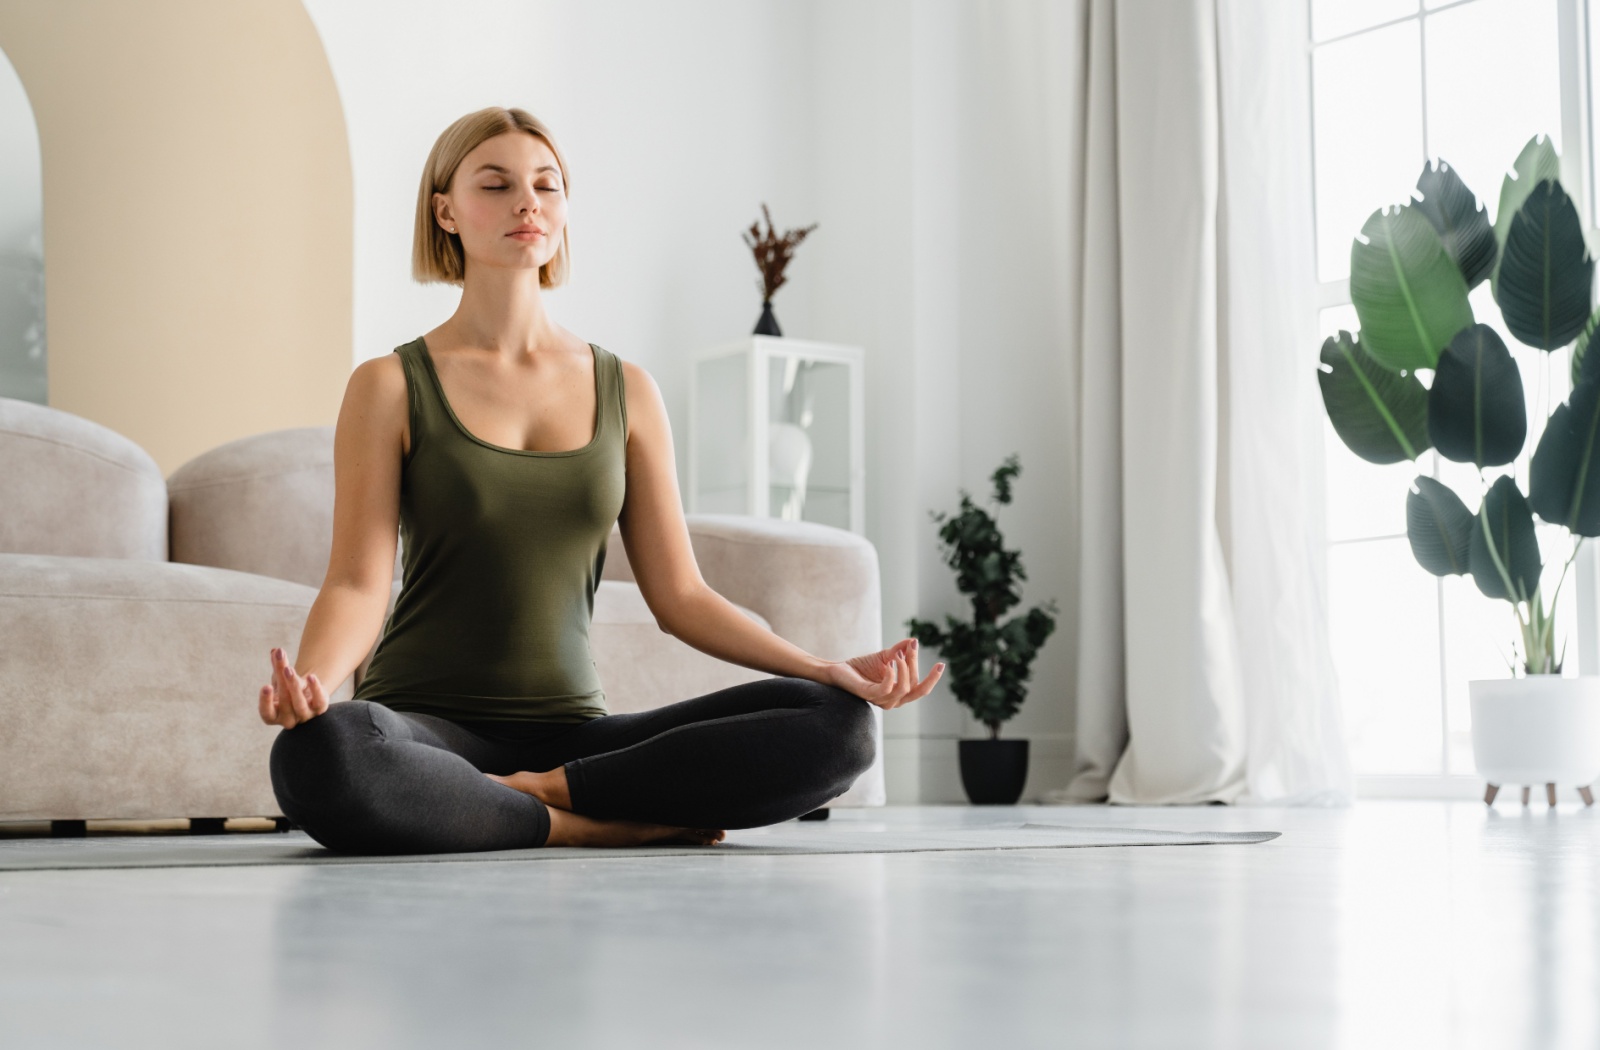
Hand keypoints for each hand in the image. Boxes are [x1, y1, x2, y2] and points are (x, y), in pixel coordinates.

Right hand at [258, 646, 329, 727]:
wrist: (307, 694)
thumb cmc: (287, 688)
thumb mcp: (280, 678)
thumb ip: (277, 666)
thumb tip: (275, 650)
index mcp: (273, 715)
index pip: (266, 713)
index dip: (265, 701)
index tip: (266, 686)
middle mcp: (288, 720)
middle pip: (284, 701)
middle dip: (282, 681)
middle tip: (281, 664)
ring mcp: (305, 716)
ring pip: (300, 704)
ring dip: (294, 686)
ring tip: (288, 669)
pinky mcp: (319, 709)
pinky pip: (319, 701)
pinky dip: (315, 689)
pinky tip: (311, 676)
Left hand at [821, 638, 942, 709]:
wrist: (838, 670)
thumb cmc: (862, 667)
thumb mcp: (885, 657)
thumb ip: (900, 651)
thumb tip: (914, 641)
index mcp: (898, 694)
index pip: (920, 688)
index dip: (932, 678)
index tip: (941, 664)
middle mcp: (891, 701)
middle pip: (914, 687)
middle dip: (916, 666)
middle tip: (912, 648)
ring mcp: (880, 700)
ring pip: (903, 689)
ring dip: (904, 668)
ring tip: (898, 655)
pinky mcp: (868, 694)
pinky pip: (885, 689)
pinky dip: (891, 675)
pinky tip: (891, 662)